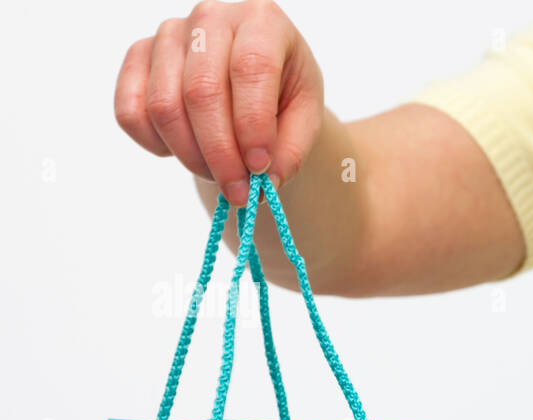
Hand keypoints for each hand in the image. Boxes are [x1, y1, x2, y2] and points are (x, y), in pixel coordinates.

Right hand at [114, 0, 322, 205]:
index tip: (260, 168)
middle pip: (201, 92)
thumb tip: (262, 183)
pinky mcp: (138, 56)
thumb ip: (291, 150)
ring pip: (164, 106)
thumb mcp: (305, 117)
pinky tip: (186, 153)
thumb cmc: (284, 94)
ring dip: (191, 156)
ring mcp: (168, 33)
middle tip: (238, 192)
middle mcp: (210, 18)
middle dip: (220, 154)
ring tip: (219, 174)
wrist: (254, 81)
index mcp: (262, 21)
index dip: (252, 125)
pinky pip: (130, 110)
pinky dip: (155, 145)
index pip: (250, 68)